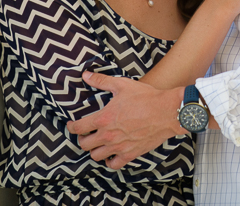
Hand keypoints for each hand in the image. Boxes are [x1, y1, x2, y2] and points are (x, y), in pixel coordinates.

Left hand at [66, 71, 184, 169]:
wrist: (168, 111)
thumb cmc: (146, 97)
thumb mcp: (122, 85)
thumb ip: (102, 81)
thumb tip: (86, 75)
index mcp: (104, 118)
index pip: (79, 128)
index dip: (72, 127)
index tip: (72, 125)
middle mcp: (108, 135)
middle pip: (84, 144)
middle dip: (82, 139)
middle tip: (86, 134)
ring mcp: (119, 146)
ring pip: (96, 156)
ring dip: (94, 149)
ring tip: (98, 143)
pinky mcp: (130, 154)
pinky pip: (113, 164)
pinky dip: (110, 160)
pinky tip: (111, 153)